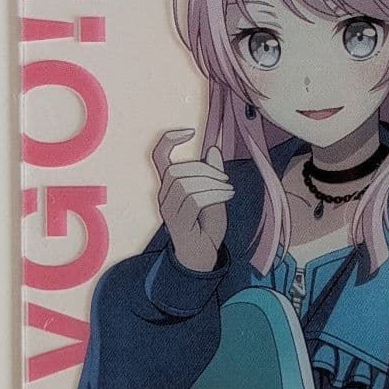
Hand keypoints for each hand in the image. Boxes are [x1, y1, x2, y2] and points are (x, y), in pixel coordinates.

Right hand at [152, 128, 233, 271]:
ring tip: (229, 189)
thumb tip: (212, 149)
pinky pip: (193, 200)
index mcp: (170, 186)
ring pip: (185, 184)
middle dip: (204, 169)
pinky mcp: (178, 223)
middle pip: (176, 170)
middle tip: (225, 179)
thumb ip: (212, 174)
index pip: (159, 156)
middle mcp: (164, 197)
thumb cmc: (206, 227)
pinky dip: (213, 194)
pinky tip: (227, 195)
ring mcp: (168, 211)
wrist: (204, 257)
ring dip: (211, 183)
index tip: (189, 131)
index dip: (169, 139)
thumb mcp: (215, 195)